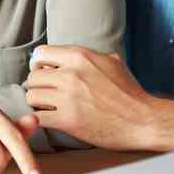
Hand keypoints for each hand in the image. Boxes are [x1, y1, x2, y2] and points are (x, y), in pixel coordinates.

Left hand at [23, 46, 154, 149]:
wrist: (142, 119)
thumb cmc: (129, 92)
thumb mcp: (112, 62)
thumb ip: (90, 55)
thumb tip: (74, 54)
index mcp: (79, 56)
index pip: (40, 53)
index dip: (39, 64)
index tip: (44, 73)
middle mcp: (70, 73)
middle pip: (32, 76)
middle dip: (36, 86)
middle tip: (44, 93)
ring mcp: (67, 97)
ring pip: (31, 96)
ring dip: (36, 103)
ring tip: (46, 107)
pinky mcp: (67, 120)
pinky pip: (38, 117)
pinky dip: (40, 120)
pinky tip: (50, 120)